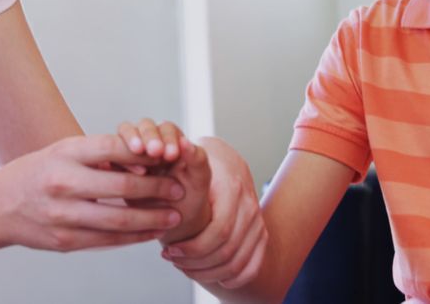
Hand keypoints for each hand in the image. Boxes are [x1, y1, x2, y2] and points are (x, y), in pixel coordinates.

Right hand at [0, 134, 185, 251]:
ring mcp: (63, 214)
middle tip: (178, 189)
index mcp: (65, 154)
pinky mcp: (65, 240)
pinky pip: (107, 240)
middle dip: (156, 189)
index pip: (113, 148)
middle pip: (121, 186)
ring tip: (173, 215)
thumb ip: (100, 155)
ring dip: (152, 218)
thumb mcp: (63, 151)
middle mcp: (63, 182)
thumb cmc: (38, 173)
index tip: (166, 158)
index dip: (144, 154)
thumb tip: (144, 161)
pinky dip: (134, 236)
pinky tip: (150, 232)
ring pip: (119, 219)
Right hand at [116, 120, 211, 243]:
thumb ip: (198, 161)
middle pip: (141, 127)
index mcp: (170, 140)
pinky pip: (109, 160)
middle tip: (154, 153)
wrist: (173, 221)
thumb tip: (187, 142)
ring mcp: (130, 155)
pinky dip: (116, 165)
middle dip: (148, 138)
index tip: (171, 155)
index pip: (164, 127)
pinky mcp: (115, 169)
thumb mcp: (199, 181)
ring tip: (141, 170)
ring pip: (122, 140)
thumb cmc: (190, 198)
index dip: (165, 137)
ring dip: (129, 149)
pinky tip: (124, 178)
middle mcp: (148, 143)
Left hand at [162, 137, 267, 288]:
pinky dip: (237, 278)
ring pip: (239, 262)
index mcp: (232, 190)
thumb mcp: (191, 159)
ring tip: (186, 269)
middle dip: (196, 263)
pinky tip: (218, 281)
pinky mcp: (261, 233)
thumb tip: (177, 148)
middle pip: (228, 251)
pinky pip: (254, 265)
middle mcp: (250, 207)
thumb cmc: (202, 163)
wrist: (227, 161)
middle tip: (172, 260)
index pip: (219, 231)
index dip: (192, 248)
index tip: (168, 250)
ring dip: (210, 273)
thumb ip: (184, 161)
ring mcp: (258, 222)